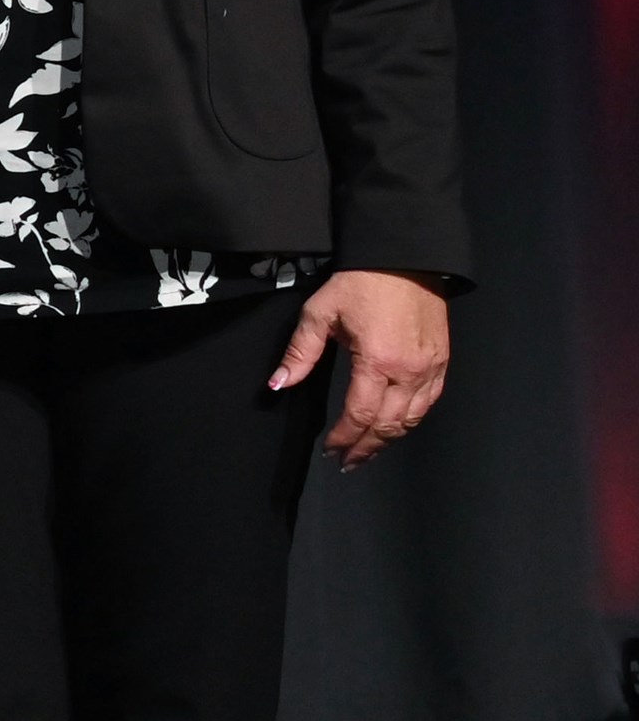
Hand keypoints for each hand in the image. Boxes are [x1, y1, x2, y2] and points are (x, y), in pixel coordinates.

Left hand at [275, 267, 450, 466]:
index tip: (330, 450)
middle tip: (348, 462)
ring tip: (368, 451)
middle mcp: (410, 372)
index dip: (345, 437)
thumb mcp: (320, 313)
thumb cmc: (360, 283)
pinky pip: (429, 402)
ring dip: (389, 440)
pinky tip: (395, 427)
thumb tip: (278, 385)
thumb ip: (301, 353)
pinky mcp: (442, 362)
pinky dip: (411, 420)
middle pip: (390, 425)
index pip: (360, 414)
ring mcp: (431, 368)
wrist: (405, 258)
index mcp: (378, 362)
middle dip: (367, 447)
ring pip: (413, 419)